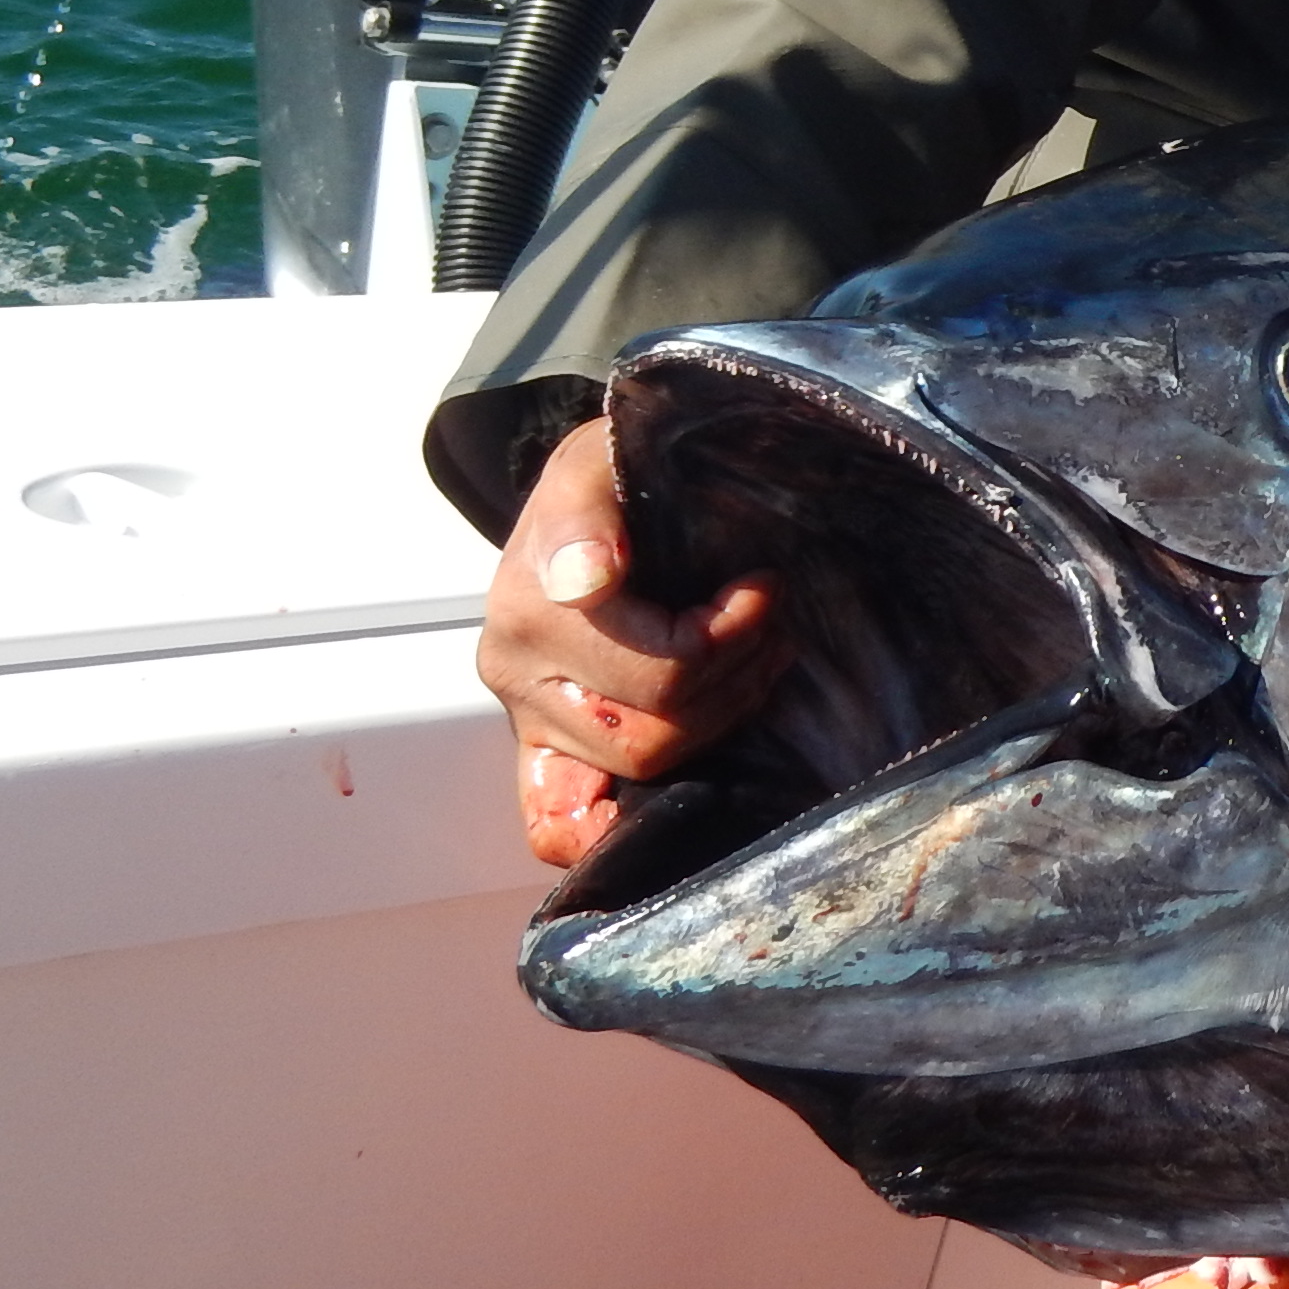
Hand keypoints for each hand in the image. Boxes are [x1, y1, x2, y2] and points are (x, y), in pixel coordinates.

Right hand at [479, 413, 785, 868]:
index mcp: (533, 606)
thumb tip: (586, 575)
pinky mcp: (540, 748)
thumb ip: (588, 513)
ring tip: (754, 656)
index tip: (762, 585)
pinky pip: (555, 824)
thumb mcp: (597, 464)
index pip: (662, 667)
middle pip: (654, 728)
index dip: (730, 636)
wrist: (579, 498)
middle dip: (732, 678)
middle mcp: (518, 671)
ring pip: (641, 765)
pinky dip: (610, 823)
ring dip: (714, 717)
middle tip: (771, 624)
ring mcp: (526, 717)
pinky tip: (673, 788)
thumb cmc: (603, 482)